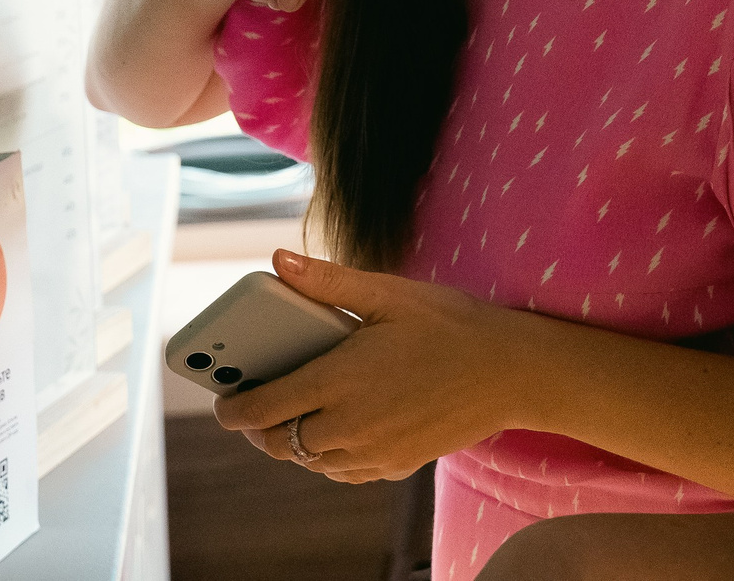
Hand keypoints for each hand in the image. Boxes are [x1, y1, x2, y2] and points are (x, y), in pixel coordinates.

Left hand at [212, 249, 525, 484]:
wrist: (511, 370)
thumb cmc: (450, 324)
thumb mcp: (388, 293)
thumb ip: (326, 282)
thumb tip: (277, 261)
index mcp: (340, 379)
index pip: (264, 409)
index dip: (234, 409)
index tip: (222, 401)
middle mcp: (350, 425)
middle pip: (280, 442)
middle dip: (260, 428)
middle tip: (254, 407)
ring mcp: (373, 451)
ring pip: (310, 461)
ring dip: (293, 443)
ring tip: (292, 414)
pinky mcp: (395, 465)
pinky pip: (343, 472)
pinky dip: (328, 457)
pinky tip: (335, 430)